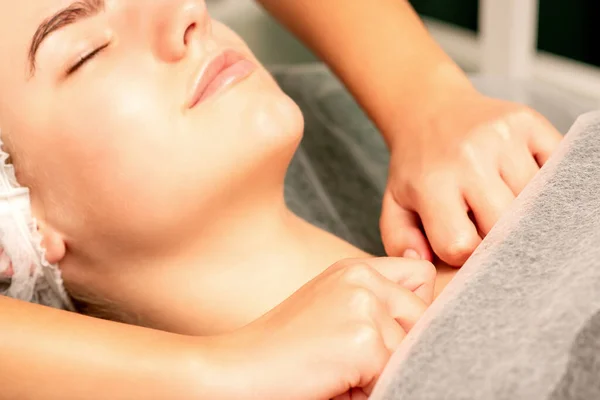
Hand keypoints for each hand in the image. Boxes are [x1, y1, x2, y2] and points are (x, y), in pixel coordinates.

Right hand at [216, 257, 434, 399]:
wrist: (237, 370)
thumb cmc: (282, 349)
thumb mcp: (333, 309)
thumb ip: (376, 301)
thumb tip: (430, 306)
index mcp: (354, 268)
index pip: (421, 276)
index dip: (412, 308)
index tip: (385, 334)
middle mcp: (362, 277)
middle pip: (424, 315)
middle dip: (397, 345)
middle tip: (349, 361)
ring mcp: (363, 305)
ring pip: (411, 349)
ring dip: (382, 371)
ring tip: (338, 372)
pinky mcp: (364, 340)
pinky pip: (395, 374)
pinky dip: (369, 388)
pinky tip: (335, 382)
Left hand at [380, 91, 561, 265]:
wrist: (430, 111)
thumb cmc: (417, 166)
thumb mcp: (395, 204)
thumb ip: (401, 241)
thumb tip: (424, 261)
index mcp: (431, 182)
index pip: (461, 244)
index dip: (465, 253)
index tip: (461, 240)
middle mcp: (468, 156)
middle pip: (503, 225)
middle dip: (496, 235)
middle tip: (483, 221)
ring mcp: (502, 136)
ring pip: (534, 201)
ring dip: (521, 208)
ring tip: (497, 195)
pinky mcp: (528, 121)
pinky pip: (557, 168)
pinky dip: (545, 181)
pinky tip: (519, 178)